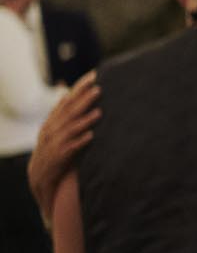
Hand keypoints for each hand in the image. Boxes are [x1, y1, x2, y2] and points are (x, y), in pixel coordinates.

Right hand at [29, 73, 99, 219]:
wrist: (42, 177)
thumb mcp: (61, 130)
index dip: (79, 88)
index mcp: (52, 121)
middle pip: (69, 111)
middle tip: (99, 89)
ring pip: (70, 129)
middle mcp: (51, 129)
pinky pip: (70, 149)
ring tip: (99, 112)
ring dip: (84, 120)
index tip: (93, 75)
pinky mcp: (58, 158)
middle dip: (83, 100)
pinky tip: (91, 136)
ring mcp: (54, 143)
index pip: (67, 100)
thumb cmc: (56, 150)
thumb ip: (71, 114)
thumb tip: (82, 95)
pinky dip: (80, 142)